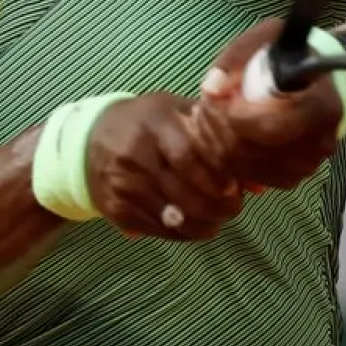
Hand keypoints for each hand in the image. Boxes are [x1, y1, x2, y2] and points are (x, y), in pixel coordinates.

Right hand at [84, 93, 243, 240]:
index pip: (186, 157)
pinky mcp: (116, 210)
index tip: (233, 187)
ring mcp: (122, 186)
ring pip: (174, 219)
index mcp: (152, 124)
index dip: (214, 178)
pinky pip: (159, 231)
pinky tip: (196, 223)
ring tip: (219, 216)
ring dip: (205, 224)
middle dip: (218, 207)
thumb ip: (215, 137)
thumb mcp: (175, 111)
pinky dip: (184, 233)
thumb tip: (258, 182)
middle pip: (184, 194)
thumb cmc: (144, 122)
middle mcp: (133, 155)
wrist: (87, 140)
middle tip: (234, 206)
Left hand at [190, 17, 342, 190]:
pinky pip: (249, 177)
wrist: (313, 78)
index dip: (233, 117)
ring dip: (215, 145)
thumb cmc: (289, 54)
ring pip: (246, 168)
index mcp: (321, 106)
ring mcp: (308, 164)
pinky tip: (219, 135)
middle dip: (216, 129)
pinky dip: (226, 159)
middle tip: (202, 105)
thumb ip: (238, 57)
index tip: (216, 97)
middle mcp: (320, 142)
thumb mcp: (268, 37)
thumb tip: (211, 88)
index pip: (269, 127)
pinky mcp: (292, 176)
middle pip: (253, 152)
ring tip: (207, 117)